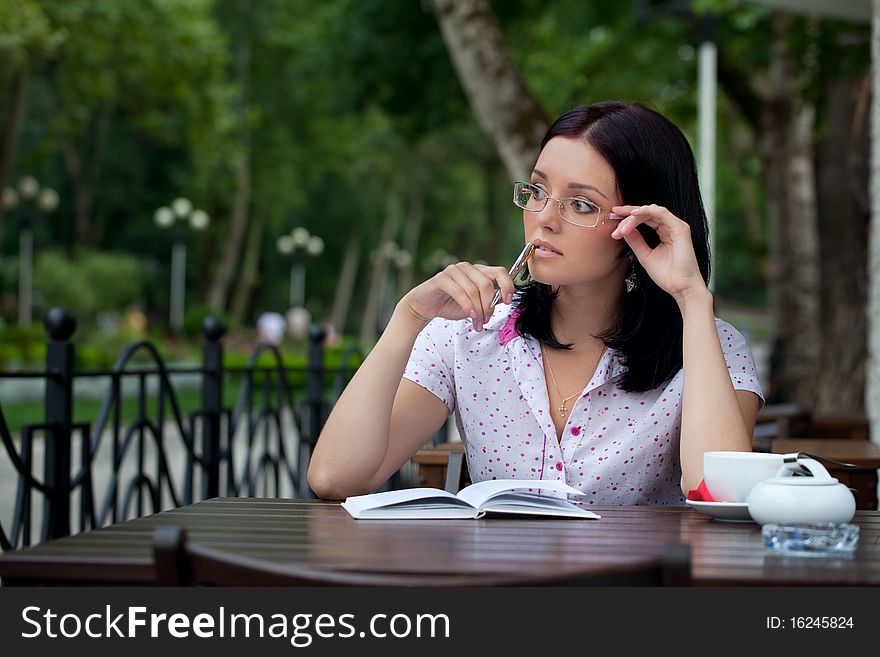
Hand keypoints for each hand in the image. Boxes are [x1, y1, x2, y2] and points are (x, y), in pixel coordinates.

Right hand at [402, 262, 516, 331]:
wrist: (425, 307)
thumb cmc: (450, 305)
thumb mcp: (475, 305)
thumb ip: (489, 300)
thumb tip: (504, 298)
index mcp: (478, 271)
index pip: (500, 272)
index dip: (507, 286)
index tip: (508, 301)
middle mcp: (467, 268)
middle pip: (486, 284)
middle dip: (488, 305)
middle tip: (485, 320)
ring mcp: (454, 271)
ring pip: (473, 290)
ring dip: (477, 310)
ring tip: (477, 323)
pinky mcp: (442, 278)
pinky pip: (459, 292)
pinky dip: (467, 305)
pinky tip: (469, 315)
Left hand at [610, 204, 706, 302]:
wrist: (680, 287)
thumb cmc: (667, 275)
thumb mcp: (644, 255)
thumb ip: (636, 241)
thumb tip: (623, 230)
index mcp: (664, 231)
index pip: (644, 218)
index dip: (628, 217)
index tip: (612, 218)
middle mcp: (670, 226)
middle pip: (646, 213)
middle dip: (628, 214)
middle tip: (613, 216)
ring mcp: (676, 226)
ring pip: (651, 211)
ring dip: (634, 216)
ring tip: (621, 226)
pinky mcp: (680, 228)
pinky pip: (661, 213)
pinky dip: (647, 211)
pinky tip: (634, 214)